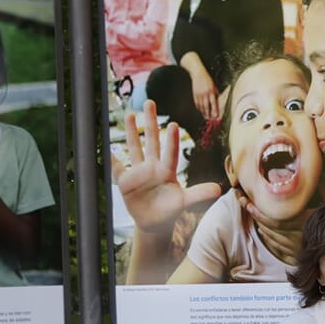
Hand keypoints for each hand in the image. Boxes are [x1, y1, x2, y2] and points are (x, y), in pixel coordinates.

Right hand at [111, 100, 219, 231]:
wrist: (155, 222)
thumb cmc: (171, 209)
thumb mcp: (185, 201)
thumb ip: (199, 194)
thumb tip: (219, 189)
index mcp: (167, 171)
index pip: (170, 153)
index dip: (172, 140)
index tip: (173, 124)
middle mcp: (152, 167)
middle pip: (151, 141)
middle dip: (150, 122)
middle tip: (150, 101)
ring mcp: (138, 172)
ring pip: (134, 148)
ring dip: (131, 132)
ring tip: (130, 114)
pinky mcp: (125, 181)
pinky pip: (116, 168)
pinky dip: (111, 159)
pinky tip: (106, 147)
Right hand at [190, 68, 219, 120]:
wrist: (198, 74)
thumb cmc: (207, 79)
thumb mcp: (214, 86)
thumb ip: (216, 93)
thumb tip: (218, 100)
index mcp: (211, 92)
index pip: (213, 103)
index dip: (215, 110)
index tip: (216, 116)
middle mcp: (205, 94)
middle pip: (206, 106)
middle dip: (208, 113)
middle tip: (210, 118)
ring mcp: (199, 94)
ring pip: (201, 106)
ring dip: (203, 112)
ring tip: (205, 116)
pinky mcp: (195, 94)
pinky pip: (197, 103)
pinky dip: (199, 107)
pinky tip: (200, 110)